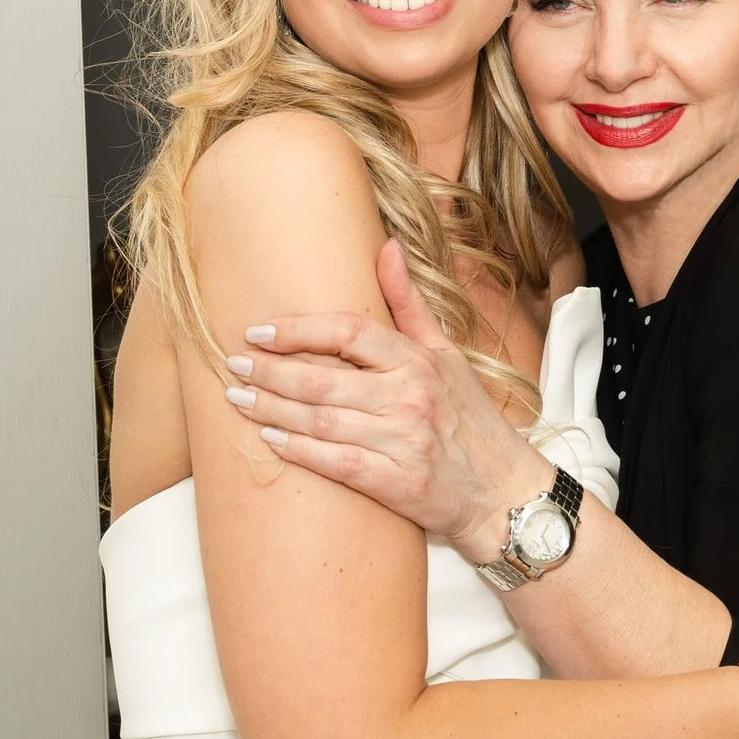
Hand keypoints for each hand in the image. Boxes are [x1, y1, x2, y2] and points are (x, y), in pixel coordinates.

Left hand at [229, 237, 552, 557]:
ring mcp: (403, 442)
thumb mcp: (448, 354)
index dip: (298, 330)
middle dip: (269, 372)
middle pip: (322, 378)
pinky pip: (336, 464)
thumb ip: (410, 305)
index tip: (259, 331)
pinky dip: (299, 452)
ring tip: (237, 400)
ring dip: (272, 410)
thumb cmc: (472, 420)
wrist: (504, 492)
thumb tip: (388, 246)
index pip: (348, 332)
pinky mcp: (398, 484)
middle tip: (233, 365)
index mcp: (419, 361)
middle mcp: (410, 398)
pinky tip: (270, 440)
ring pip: (321, 421)